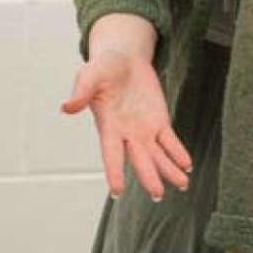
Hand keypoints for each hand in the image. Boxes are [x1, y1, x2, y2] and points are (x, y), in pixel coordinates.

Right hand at [60, 46, 191, 200]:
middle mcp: (126, 133)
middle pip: (139, 159)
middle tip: (157, 194)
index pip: (111, 153)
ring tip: (182, 184)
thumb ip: (81, 93)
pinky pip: (170, 141)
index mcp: (108, 125)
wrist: (123, 58)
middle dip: (149, 177)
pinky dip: (178, 153)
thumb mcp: (89, 76)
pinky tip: (186, 165)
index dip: (114, 171)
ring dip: (169, 170)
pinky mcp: (159, 121)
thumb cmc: (103, 67)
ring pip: (158, 155)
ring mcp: (144, 130)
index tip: (117, 190)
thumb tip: (66, 107)